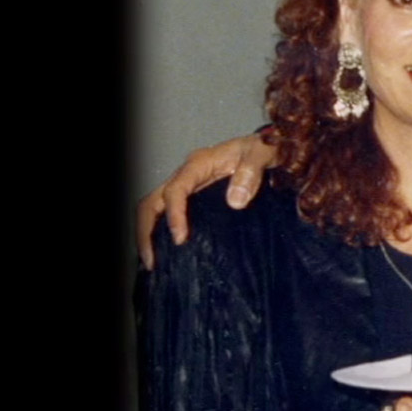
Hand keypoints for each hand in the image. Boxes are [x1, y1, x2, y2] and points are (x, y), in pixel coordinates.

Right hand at [136, 134, 278, 267]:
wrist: (265, 147)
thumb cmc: (262, 148)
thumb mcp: (262, 153)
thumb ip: (251, 172)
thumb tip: (235, 202)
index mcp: (198, 164)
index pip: (176, 190)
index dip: (174, 215)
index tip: (180, 239)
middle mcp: (186, 176)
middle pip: (151, 202)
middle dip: (145, 231)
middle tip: (152, 261)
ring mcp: (187, 187)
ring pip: (155, 209)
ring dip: (150, 235)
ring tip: (155, 263)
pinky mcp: (193, 197)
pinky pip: (169, 213)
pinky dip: (163, 232)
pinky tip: (171, 254)